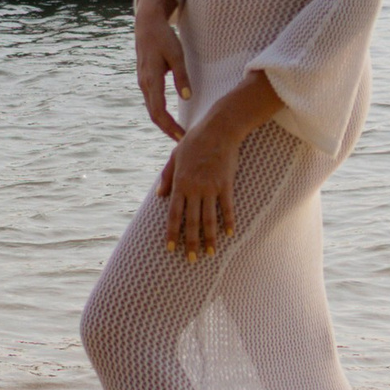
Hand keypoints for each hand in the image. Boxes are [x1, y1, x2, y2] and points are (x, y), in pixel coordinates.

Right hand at [135, 0, 190, 137]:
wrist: (147, 24)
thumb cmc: (163, 38)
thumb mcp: (176, 55)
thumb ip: (181, 76)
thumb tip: (187, 98)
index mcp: (151, 79)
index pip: (159, 111)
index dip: (170, 127)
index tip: (182, 138)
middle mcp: (144, 84)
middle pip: (154, 115)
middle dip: (167, 130)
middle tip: (182, 143)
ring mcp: (143, 83)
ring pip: (151, 109)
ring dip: (163, 124)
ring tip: (178, 134)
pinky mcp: (145, 80)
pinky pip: (152, 102)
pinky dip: (160, 114)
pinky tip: (170, 119)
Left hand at [158, 112, 243, 258]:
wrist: (218, 129)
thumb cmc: (194, 141)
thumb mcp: (174, 156)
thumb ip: (166, 177)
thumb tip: (159, 196)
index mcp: (180, 183)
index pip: (174, 214)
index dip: (173, 233)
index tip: (171, 249)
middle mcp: (195, 189)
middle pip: (192, 221)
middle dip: (191, 242)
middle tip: (191, 260)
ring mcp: (211, 188)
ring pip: (210, 219)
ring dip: (210, 238)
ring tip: (210, 254)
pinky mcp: (226, 184)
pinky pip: (228, 207)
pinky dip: (229, 222)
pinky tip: (229, 235)